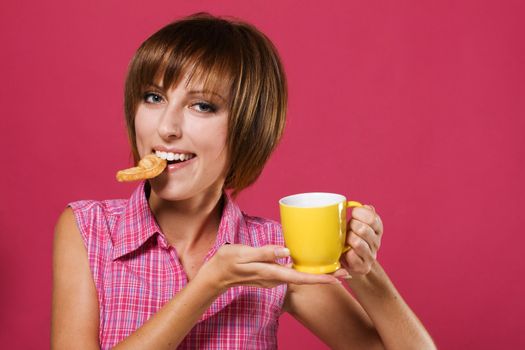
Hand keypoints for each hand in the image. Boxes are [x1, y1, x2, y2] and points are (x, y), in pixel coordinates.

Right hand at [199, 244, 339, 293]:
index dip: (321, 278)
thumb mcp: (243, 254)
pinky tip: (307, 261)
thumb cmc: (227, 262)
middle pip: (304, 279)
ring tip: (332, 263)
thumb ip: (264, 253)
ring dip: (315, 273)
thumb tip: (286, 252)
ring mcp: (272, 277)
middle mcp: (274, 278)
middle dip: (325, 276)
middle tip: (346, 269)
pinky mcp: (269, 273)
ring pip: (298, 277)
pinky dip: (303, 269)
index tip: (339, 276)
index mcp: (271, 273)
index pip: (301, 278)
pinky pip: (290, 273)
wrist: (215, 275)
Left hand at [335, 205, 383, 277]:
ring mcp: (371, 255)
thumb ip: (362, 214)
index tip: (353, 214)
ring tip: (345, 240)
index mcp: (377, 229)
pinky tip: (345, 252)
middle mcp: (376, 242)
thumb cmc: (350, 238)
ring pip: (357, 243)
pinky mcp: (363, 267)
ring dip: (347, 240)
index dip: (359, 213)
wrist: (350, 263)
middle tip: (347, 228)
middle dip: (351, 226)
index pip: (373, 218)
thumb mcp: (356, 223)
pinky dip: (345, 253)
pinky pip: (352, 256)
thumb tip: (367, 206)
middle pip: (363, 229)